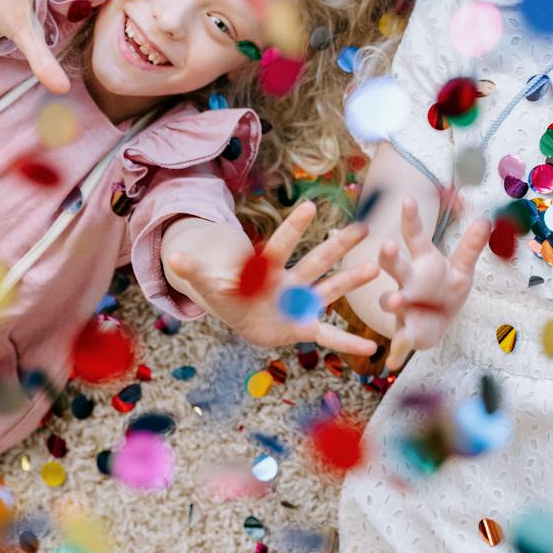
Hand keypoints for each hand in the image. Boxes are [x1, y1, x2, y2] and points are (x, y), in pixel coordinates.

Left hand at [172, 199, 383, 355]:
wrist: (242, 315)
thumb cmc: (229, 295)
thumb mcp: (212, 286)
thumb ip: (198, 272)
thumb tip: (176, 256)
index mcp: (268, 269)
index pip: (282, 245)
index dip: (294, 228)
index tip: (310, 206)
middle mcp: (291, 281)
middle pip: (316, 260)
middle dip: (337, 246)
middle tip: (362, 229)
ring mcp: (301, 303)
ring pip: (330, 289)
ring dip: (351, 281)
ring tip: (376, 269)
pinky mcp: (304, 326)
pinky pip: (329, 335)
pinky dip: (349, 342)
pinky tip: (372, 346)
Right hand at [378, 197, 490, 368]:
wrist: (436, 321)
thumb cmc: (445, 287)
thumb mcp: (461, 268)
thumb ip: (471, 246)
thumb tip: (487, 219)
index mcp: (423, 262)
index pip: (415, 236)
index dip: (411, 219)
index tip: (408, 200)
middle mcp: (408, 281)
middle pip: (395, 265)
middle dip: (389, 258)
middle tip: (387, 247)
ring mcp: (403, 305)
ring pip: (392, 301)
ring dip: (392, 302)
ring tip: (395, 303)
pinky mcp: (405, 332)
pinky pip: (400, 342)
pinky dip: (397, 352)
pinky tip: (393, 362)